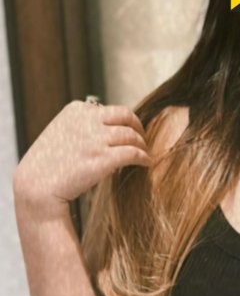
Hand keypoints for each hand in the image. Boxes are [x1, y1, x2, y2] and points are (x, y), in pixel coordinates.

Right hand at [12, 100, 151, 220]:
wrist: (37, 185)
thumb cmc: (47, 165)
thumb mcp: (61, 133)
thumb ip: (81, 126)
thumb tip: (105, 129)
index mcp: (76, 110)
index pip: (109, 109)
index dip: (123, 121)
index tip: (129, 130)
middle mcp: (86, 120)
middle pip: (125, 116)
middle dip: (138, 127)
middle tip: (143, 138)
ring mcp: (95, 139)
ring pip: (132, 135)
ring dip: (142, 144)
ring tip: (145, 153)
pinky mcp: (103, 159)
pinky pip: (133, 153)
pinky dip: (144, 157)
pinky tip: (147, 163)